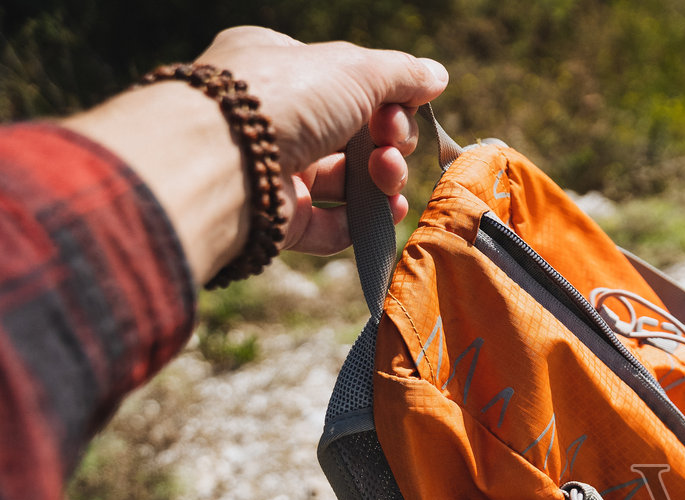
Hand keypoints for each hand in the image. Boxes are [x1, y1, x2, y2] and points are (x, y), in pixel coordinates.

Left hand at [194, 27, 448, 254]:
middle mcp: (273, 117)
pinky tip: (387, 213)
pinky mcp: (278, 217)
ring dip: (380, 179)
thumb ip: (401, 74)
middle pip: (353, 133)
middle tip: (392, 142)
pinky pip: (331, 223)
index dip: (384, 98)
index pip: (345, 82)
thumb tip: (436, 75)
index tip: (402, 108)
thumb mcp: (353, 69)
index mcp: (279, 67)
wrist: (224, 158)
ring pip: (345, 179)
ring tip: (388, 177)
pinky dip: (363, 220)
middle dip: (387, 140)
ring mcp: (274, 168)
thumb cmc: (282, 97)